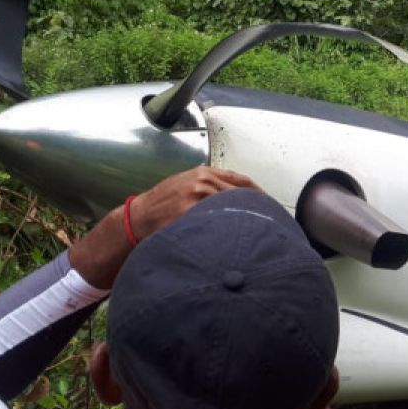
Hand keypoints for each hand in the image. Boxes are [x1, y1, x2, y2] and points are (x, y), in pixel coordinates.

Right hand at [128, 167, 258, 239]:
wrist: (139, 216)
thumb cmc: (164, 202)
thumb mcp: (188, 184)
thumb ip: (212, 185)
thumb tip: (239, 194)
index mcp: (204, 173)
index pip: (242, 180)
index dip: (258, 193)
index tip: (268, 203)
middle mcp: (203, 181)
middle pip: (241, 194)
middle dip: (255, 207)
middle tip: (268, 220)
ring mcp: (197, 196)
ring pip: (232, 206)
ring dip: (244, 219)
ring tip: (254, 230)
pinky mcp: (190, 212)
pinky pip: (216, 220)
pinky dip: (227, 226)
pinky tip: (234, 235)